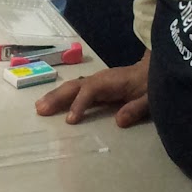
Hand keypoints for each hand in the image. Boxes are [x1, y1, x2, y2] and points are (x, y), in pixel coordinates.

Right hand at [35, 54, 150, 128]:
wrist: (153, 70)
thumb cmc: (151, 85)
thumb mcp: (150, 98)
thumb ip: (136, 109)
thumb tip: (119, 121)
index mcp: (111, 81)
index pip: (90, 91)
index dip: (79, 104)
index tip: (70, 120)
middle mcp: (99, 79)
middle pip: (74, 87)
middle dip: (57, 98)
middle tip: (40, 110)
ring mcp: (96, 82)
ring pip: (71, 87)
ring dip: (54, 96)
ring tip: (38, 108)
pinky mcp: (95, 87)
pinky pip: (75, 91)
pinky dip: (61, 96)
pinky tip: (51, 103)